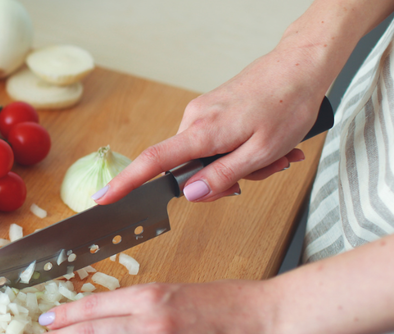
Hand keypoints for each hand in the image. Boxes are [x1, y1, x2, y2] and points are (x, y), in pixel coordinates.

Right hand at [94, 48, 328, 203]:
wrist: (302, 66)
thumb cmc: (287, 104)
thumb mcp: (260, 152)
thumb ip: (222, 176)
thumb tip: (190, 194)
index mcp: (202, 131)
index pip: (152, 161)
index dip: (125, 183)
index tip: (103, 197)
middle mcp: (194, 119)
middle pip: (189, 169)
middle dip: (225, 179)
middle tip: (263, 170)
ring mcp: (202, 113)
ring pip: (208, 158)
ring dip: (240, 164)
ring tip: (274, 154)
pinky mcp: (212, 110)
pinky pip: (216, 143)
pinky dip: (240, 150)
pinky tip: (267, 144)